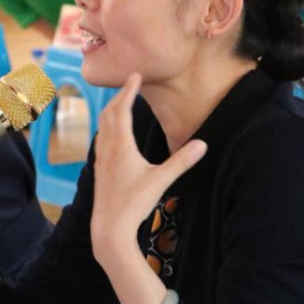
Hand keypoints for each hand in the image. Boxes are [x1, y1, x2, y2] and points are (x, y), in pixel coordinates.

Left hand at [89, 73, 206, 267]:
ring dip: (112, 110)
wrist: (109, 228)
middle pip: (110, 114)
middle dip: (120, 96)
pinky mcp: (100, 171)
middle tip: (130, 83)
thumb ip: (182, 161)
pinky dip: (107, 127)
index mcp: (121, 146)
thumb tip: (203, 144)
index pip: (123, 109)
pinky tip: (113, 133)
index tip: (135, 75)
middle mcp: (108, 149)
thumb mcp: (161, 181)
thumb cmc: (135, 204)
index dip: (129, 90)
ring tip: (121, 102)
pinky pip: (101, 140)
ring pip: (102, 126)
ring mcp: (101, 160)